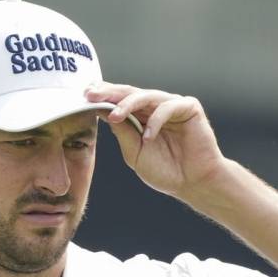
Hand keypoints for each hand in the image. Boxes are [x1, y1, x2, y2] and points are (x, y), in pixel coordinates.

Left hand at [85, 82, 225, 198]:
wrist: (193, 183)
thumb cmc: (165, 171)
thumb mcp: (135, 153)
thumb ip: (122, 132)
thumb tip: (102, 111)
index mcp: (141, 117)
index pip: (120, 100)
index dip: (103, 96)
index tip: (83, 96)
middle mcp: (156, 107)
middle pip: (130, 93)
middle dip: (109, 93)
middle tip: (91, 94)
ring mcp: (173, 105)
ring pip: (147, 96)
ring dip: (128, 104)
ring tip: (114, 116)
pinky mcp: (189, 107)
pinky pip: (168, 107)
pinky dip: (156, 121)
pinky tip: (149, 137)